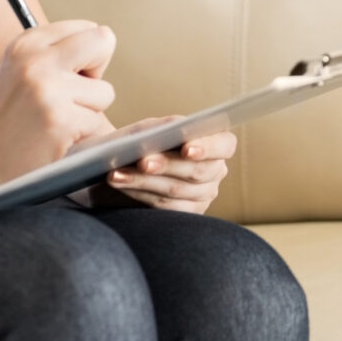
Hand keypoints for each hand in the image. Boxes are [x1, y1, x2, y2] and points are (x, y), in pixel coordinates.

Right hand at [0, 20, 118, 189]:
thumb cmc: (11, 117)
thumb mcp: (23, 69)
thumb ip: (60, 51)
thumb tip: (107, 40)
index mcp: (27, 42)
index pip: (88, 28)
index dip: (86, 57)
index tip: (63, 77)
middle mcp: (36, 60)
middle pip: (104, 42)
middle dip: (98, 71)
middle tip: (71, 95)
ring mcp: (48, 90)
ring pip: (105, 91)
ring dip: (88, 111)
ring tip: (55, 120)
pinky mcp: (60, 120)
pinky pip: (97, 122)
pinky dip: (82, 134)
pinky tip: (55, 137)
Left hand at [99, 124, 232, 213]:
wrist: (119, 165)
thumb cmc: (141, 142)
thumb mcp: (151, 129)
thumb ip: (165, 127)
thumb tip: (171, 130)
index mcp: (216, 144)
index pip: (225, 145)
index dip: (208, 147)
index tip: (186, 148)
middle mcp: (214, 171)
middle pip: (197, 170)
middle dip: (167, 165)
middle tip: (142, 161)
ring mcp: (202, 196)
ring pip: (176, 189)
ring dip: (143, 180)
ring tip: (117, 174)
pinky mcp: (184, 213)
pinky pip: (164, 206)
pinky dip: (139, 194)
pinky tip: (120, 184)